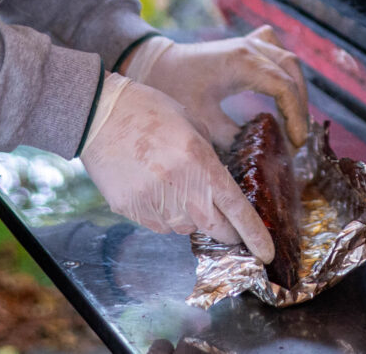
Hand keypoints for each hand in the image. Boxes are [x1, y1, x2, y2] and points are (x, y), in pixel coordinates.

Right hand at [80, 75, 275, 261]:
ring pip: (187, 226)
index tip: (266, 254)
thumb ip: (210, 159)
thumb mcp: (193, 124)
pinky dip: (165, 212)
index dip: (255, 236)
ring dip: (190, 214)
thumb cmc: (149, 111)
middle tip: (225, 218)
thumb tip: (219, 186)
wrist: (100, 115)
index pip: (238, 212)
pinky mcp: (133, 212)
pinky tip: (153, 185)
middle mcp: (182, 192)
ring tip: (172, 180)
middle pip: (216, 229)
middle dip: (227, 230)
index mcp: (201, 165)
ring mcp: (155, 206)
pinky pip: (160, 223)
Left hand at [121, 26, 309, 148]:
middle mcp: (250, 48)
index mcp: (242, 62)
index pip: (283, 87)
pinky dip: (284, 71)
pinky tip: (282, 88)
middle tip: (296, 139)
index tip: (295, 145)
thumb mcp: (201, 120)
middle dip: (299, 106)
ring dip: (296, 89)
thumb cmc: (172, 89)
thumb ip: (231, 138)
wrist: (152, 63)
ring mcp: (248, 43)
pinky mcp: (244, 46)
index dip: (295, 117)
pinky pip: (275, 50)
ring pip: (288, 60)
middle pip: (292, 72)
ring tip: (294, 121)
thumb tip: (257, 158)